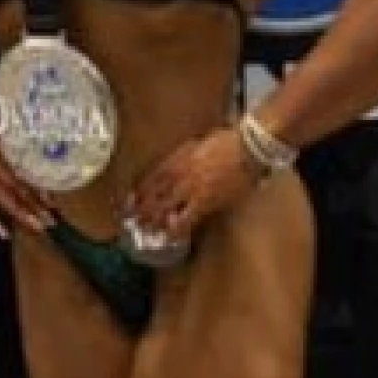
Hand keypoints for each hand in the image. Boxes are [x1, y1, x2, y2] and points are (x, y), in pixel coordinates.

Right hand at [0, 128, 56, 241]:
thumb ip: (2, 157)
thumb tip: (24, 176)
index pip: (23, 170)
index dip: (38, 188)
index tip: (52, 203)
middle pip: (17, 184)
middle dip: (35, 203)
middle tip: (50, 220)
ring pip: (3, 196)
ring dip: (20, 212)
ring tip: (36, 226)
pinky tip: (3, 233)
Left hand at [124, 126, 261, 241]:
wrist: (247, 147)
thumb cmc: (228, 141)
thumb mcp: (199, 143)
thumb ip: (185, 155)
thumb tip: (177, 164)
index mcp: (177, 158)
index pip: (151, 178)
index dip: (139, 191)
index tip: (130, 200)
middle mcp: (180, 174)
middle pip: (154, 195)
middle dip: (140, 208)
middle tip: (130, 219)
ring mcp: (191, 189)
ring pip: (165, 208)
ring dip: (152, 220)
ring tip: (143, 229)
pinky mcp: (206, 202)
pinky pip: (187, 219)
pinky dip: (177, 229)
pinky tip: (170, 237)